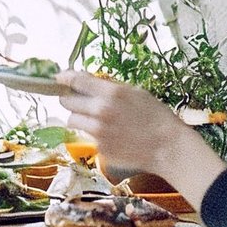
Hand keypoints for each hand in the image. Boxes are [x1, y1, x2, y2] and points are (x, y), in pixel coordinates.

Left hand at [56, 71, 224, 202]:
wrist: (167, 146)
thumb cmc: (156, 115)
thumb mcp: (135, 92)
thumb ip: (108, 86)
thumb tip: (85, 80)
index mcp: (110, 93)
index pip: (75, 81)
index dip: (64, 78)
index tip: (60, 78)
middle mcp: (100, 111)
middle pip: (66, 101)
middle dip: (70, 99)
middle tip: (79, 101)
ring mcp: (98, 132)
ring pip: (71, 120)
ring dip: (79, 117)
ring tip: (96, 119)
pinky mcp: (99, 148)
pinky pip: (86, 136)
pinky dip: (93, 134)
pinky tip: (111, 134)